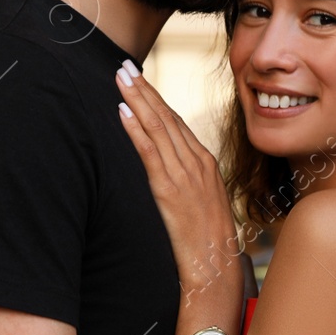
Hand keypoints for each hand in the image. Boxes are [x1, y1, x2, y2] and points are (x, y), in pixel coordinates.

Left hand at [115, 59, 242, 297]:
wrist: (216, 266)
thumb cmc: (209, 242)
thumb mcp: (203, 203)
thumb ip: (188, 181)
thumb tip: (170, 172)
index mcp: (205, 163)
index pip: (177, 122)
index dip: (156, 99)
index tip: (140, 80)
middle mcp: (196, 162)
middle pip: (166, 117)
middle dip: (144, 90)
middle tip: (124, 67)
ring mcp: (184, 174)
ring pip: (157, 127)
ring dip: (137, 100)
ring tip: (119, 79)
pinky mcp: (170, 189)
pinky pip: (150, 152)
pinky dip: (135, 129)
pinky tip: (122, 112)